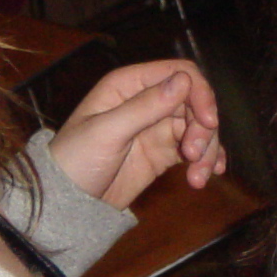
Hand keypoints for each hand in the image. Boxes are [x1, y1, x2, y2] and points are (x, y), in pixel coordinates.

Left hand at [48, 61, 227, 208]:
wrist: (66, 203)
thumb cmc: (75, 161)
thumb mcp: (107, 133)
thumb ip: (144, 107)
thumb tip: (184, 81)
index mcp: (128, 85)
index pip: (179, 73)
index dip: (200, 93)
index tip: (209, 122)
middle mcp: (146, 100)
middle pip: (194, 102)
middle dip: (203, 128)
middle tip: (197, 157)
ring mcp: (156, 127)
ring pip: (198, 127)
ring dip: (207, 150)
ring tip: (198, 178)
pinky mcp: (163, 152)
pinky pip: (194, 148)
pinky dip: (206, 159)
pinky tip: (210, 175)